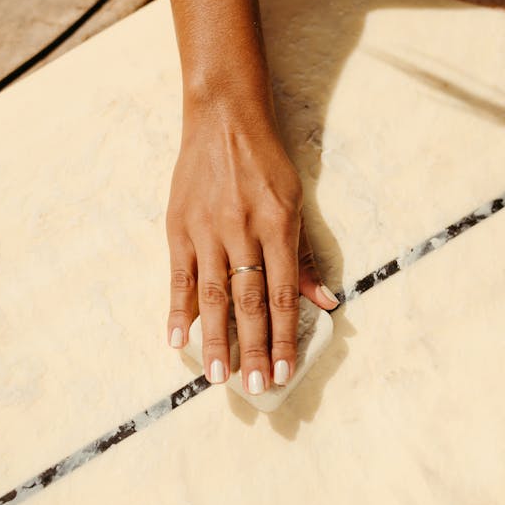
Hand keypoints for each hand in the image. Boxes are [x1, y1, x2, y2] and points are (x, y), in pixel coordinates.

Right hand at [165, 104, 338, 393]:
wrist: (223, 117)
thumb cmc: (266, 161)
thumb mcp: (295, 200)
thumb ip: (306, 256)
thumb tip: (328, 302)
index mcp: (277, 225)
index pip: (283, 293)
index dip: (285, 336)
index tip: (286, 371)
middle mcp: (241, 231)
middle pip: (248, 301)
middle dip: (254, 347)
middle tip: (256, 386)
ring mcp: (207, 230)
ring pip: (212, 295)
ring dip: (215, 339)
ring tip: (217, 377)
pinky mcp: (179, 226)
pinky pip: (178, 276)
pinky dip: (177, 309)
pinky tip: (176, 340)